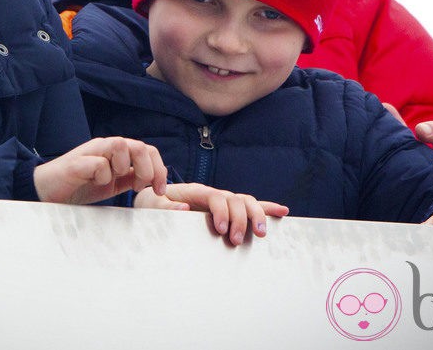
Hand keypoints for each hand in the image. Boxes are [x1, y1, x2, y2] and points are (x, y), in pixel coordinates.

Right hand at [33, 137, 167, 205]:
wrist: (47, 190)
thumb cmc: (78, 185)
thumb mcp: (111, 184)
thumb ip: (129, 178)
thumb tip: (153, 180)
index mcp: (117, 152)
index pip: (148, 150)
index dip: (159, 170)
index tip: (159, 190)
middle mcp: (106, 147)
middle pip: (139, 146)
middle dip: (148, 170)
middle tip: (139, 188)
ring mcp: (91, 152)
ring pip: (121, 145)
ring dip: (125, 166)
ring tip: (116, 180)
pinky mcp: (77, 163)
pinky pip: (99, 163)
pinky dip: (103, 176)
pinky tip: (95, 183)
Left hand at [135, 183, 288, 245]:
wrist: (151, 201)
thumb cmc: (151, 204)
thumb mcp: (151, 205)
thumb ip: (163, 206)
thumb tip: (183, 209)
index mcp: (194, 191)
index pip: (215, 196)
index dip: (221, 212)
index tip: (220, 229)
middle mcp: (212, 194)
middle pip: (234, 199)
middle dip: (240, 219)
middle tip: (236, 240)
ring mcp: (221, 201)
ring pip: (245, 202)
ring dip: (255, 216)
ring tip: (259, 234)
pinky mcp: (227, 211)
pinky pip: (249, 207)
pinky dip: (266, 208)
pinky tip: (282, 213)